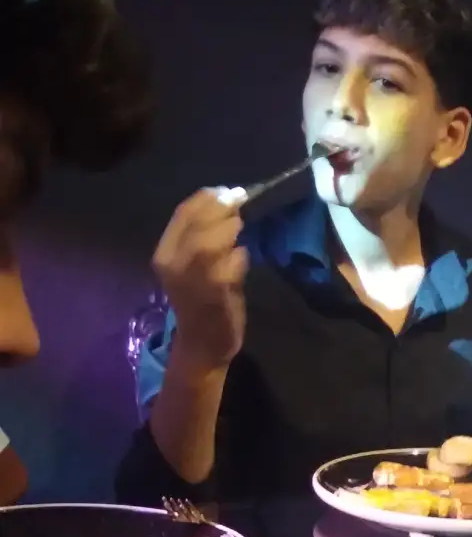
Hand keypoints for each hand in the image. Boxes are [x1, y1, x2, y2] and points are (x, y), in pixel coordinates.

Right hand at [152, 188, 248, 368]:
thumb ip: (206, 236)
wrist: (203, 344)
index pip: (182, 214)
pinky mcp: (213, 296)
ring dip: (227, 231)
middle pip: (195, 225)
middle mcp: (173, 265)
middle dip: (219, 211)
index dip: (206, 198)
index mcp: (164, 253)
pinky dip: (238, 259)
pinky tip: (242, 258)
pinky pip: (228, 268)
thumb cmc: (202, 300)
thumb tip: (228, 203)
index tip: (225, 192)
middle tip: (237, 207)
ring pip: (208, 244)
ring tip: (239, 228)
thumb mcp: (195, 264)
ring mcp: (192, 281)